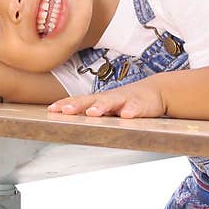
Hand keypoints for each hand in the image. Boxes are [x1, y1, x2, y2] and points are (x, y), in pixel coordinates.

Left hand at [47, 78, 166, 118]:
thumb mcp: (108, 106)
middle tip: (65, 111)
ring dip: (101, 107)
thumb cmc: (127, 101)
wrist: (156, 90)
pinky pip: (136, 107)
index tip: (51, 109)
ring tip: (92, 113)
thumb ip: (93, 111)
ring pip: (112, 102)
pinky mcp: (142, 104)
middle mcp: (110, 98)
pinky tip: (127, 115)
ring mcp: (126, 100)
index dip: (66, 104)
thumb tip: (69, 118)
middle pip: (91, 100)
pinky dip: (131, 110)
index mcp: (100, 100)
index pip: (79, 101)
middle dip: (77, 105)